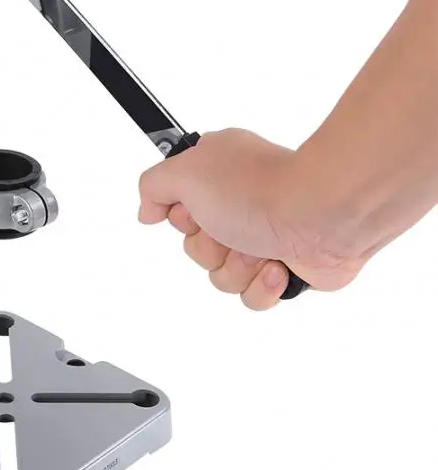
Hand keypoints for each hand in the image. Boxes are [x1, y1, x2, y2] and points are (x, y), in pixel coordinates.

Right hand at [139, 129, 364, 309]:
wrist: (322, 216)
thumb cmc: (260, 189)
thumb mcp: (185, 172)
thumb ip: (153, 186)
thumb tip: (148, 211)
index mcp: (214, 173)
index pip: (176, 209)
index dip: (182, 217)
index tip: (194, 211)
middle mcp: (237, 203)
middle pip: (196, 247)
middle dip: (211, 246)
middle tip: (231, 229)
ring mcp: (261, 236)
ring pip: (221, 275)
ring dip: (237, 266)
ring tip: (260, 247)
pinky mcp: (284, 267)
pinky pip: (251, 296)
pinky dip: (262, 285)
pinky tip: (278, 264)